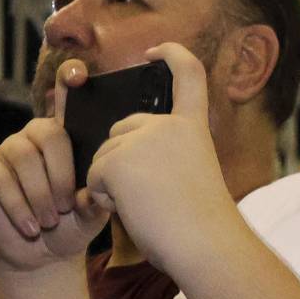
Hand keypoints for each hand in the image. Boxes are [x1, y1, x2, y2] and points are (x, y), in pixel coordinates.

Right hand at [0, 59, 109, 271]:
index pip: (66, 101)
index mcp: (68, 138)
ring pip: (24, 158)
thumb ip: (96, 199)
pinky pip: (1, 180)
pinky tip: (32, 227)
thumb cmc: (73, 224)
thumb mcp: (92, 214)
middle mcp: (36, 136)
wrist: (44, 253)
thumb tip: (92, 193)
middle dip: (61, 174)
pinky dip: (20, 207)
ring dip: (40, 195)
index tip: (77, 74)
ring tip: (51, 220)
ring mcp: (10, 150)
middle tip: (67, 206)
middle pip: (48, 133)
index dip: (68, 82)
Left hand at [85, 43, 241, 278]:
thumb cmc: (202, 226)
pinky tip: (132, 210)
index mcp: (192, 128)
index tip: (155, 52)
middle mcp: (168, 125)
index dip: (171, 55)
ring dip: (113, 184)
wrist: (206, 246)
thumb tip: (120, 158)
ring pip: (103, 155)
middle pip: (122, 129)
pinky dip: (104, 198)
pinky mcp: (118, 159)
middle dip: (121, 160)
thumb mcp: (192, 177)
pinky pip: (92, 176)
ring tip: (148, 206)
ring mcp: (142, 139)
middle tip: (153, 196)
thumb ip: (166, 157)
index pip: (188, 73)